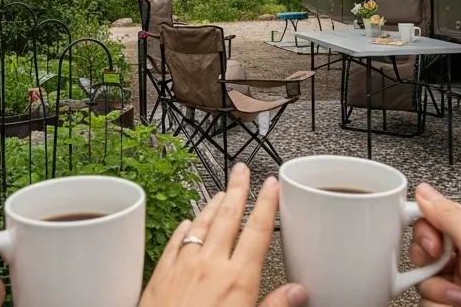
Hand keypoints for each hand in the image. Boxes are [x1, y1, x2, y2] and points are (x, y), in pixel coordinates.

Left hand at [139, 163, 305, 306]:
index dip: (266, 203)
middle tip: (242, 169)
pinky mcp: (161, 276)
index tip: (271, 184)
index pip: (257, 230)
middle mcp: (210, 265)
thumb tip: (299, 291)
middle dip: (237, 190)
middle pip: (227, 217)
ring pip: (200, 225)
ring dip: (212, 205)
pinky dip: (183, 229)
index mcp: (238, 278)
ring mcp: (183, 267)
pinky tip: (185, 223)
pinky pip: (175, 242)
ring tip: (220, 190)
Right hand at [410, 185, 460, 306]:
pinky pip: (427, 300)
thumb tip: (426, 192)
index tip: (431, 243)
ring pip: (423, 278)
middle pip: (424, 249)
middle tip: (446, 266)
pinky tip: (460, 305)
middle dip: (430, 263)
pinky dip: (440, 305)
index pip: (436, 216)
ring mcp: (458, 281)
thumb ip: (451, 215)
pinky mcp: (451, 303)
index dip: (427, 228)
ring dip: (439, 289)